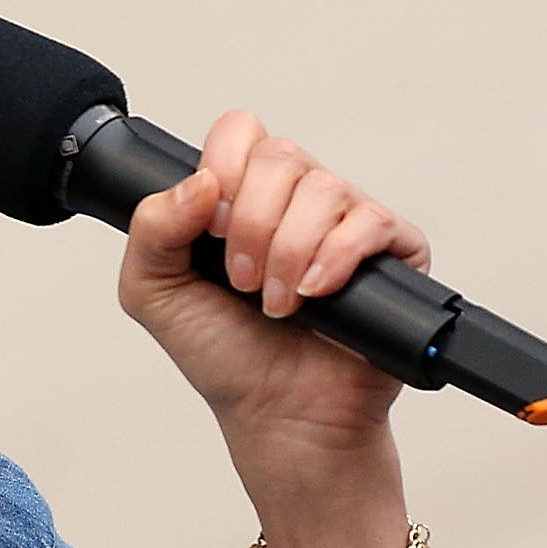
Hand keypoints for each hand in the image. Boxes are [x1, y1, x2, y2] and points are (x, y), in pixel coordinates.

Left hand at [117, 110, 432, 446]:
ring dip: (288, 251)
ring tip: (275, 302)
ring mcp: (347, 222)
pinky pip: (372, 222)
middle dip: (250, 223)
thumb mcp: (152, 291)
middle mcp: (296, 200)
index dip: (222, 168)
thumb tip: (198, 182)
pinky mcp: (395, 252)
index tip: (210, 229)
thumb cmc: (223, 354)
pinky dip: (335, 258)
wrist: (278, 415)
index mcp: (242, 195)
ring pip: (324, 188)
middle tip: (240, 280)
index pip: (240, 132)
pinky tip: (314, 295)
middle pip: (280, 156)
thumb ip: (151, 228)